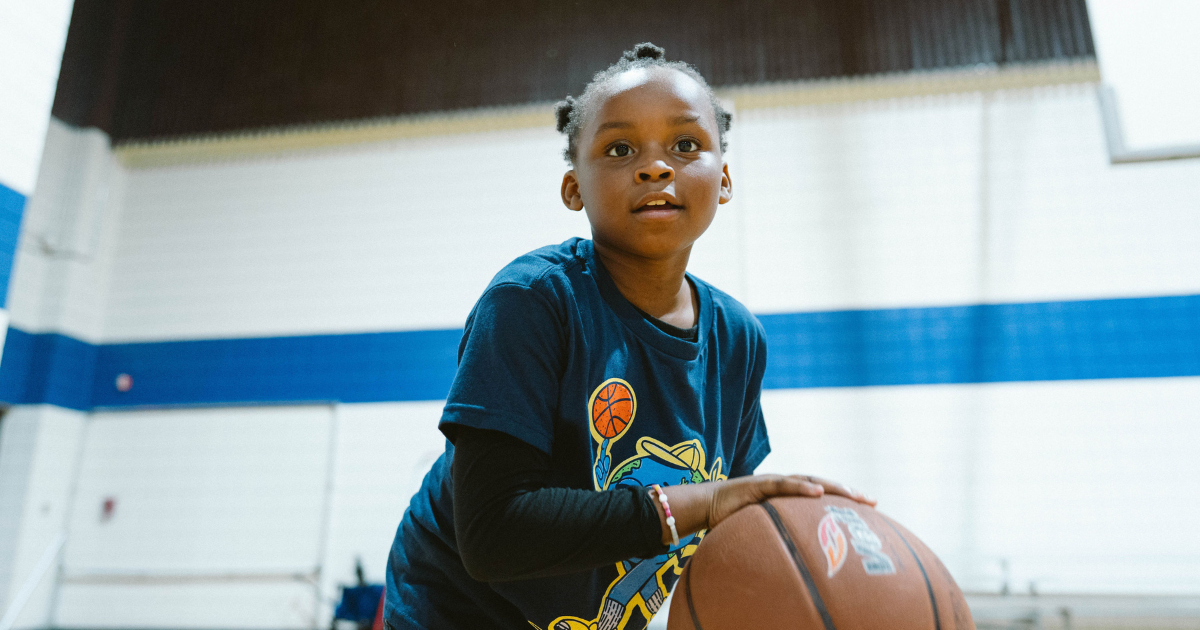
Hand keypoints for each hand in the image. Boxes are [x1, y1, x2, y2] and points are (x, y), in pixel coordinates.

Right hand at [708, 474, 874, 528]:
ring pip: (809, 481)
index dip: (844, 499)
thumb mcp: (763, 531)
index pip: (821, 495)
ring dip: (833, 486)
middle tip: (872, 501)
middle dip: (848, 492)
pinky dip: (802, 487)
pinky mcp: (759, 484)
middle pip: (823, 486)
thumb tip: (798, 566)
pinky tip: (818, 492)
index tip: (868, 508)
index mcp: (788, 497)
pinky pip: (784, 485)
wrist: (706, 505)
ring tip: (853, 494)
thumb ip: (780, 540)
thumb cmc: (733, 520)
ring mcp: (773, 483)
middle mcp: (784, 486)